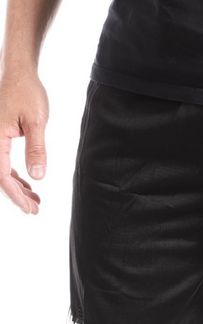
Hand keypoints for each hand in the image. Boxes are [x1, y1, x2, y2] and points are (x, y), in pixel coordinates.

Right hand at [0, 71, 47, 213]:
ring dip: (17, 187)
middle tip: (35, 210)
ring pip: (2, 171)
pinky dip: (16, 175)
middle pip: (0, 177)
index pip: (2, 175)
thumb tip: (37, 176)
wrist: (19, 74)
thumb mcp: (36, 122)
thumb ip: (36, 149)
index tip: (28, 209)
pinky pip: (3, 162)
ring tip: (35, 201)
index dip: (15, 195)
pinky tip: (28, 184)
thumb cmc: (27, 94)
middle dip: (17, 196)